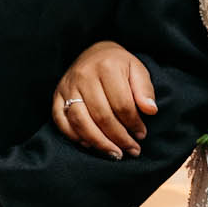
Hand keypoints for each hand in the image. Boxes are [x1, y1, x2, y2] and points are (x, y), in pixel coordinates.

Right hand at [53, 40, 156, 157]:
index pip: (122, 104)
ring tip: (114, 153)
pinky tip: (90, 145)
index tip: (142, 135)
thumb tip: (151, 110)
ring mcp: (67, 86)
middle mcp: (84, 75)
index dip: (133, 124)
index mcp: (106, 67)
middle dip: (119, 138)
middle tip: (132, 150)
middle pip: (101, 116)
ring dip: (98, 142)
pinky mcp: (57, 95)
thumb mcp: (137, 69)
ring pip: (80, 121)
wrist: (94, 52)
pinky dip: (74, 136)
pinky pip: (61, 121)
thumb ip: (145, 89)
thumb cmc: (118, 65)